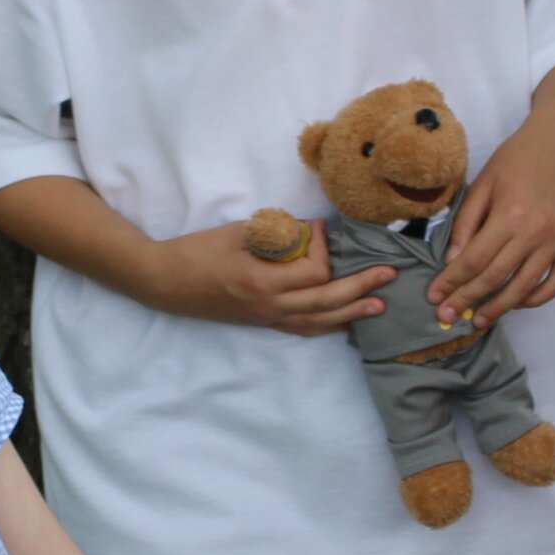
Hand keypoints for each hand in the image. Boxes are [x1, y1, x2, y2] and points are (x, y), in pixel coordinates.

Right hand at [149, 219, 393, 336]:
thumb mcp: (239, 233)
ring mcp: (267, 319)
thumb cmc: (198, 251)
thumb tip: (310, 231)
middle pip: (328, 302)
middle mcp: (270, 307)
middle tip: (388, 275)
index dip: (325, 247)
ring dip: (352, 312)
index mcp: (263, 281)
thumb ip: (277, 233)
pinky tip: (345, 320)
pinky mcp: (263, 323)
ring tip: (378, 305)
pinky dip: (328, 324)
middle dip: (361, 287)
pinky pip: (303, 328)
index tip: (321, 225)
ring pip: (319, 321)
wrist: (166, 282)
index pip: (314, 271)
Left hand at [428, 118, 554, 329]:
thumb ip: (466, 223)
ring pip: (525, 287)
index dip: (452, 282)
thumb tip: (452, 262)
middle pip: (495, 277)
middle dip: (467, 300)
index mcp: (509, 213)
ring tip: (478, 320)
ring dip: (499, 307)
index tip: (435, 297)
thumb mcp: (483, 183)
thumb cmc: (518, 158)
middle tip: (448, 317)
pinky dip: (537, 298)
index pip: (474, 260)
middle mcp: (536, 231)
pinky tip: (518, 302)